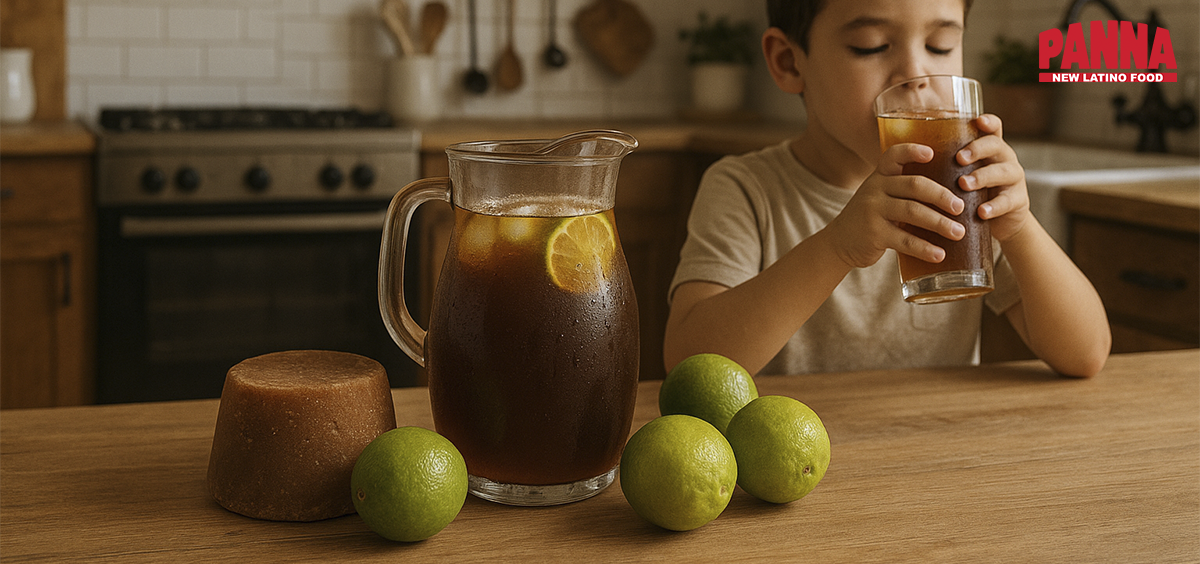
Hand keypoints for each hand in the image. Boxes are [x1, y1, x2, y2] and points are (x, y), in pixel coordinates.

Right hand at [826, 143, 966, 268]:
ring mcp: (872, 211)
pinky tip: (940, 255)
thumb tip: (952, 193)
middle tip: (961, 207)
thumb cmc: (871, 217)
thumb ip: (904, 189)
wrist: (839, 242)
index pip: (894, 156)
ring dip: (940, 223)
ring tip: (959, 233)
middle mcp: (875, 189)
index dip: (912, 151)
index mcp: (880, 176)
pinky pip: (904, 240)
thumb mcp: (880, 196)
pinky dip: (925, 248)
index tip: (932, 153)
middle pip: (914, 185)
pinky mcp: (873, 234)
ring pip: (913, 212)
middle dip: (941, 196)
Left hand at [957, 114, 1031, 241]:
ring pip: (1002, 172)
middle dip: (977, 149)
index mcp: (990, 149)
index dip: (988, 122)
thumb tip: (907, 158)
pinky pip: (1007, 201)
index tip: (978, 121)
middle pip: (995, 146)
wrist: (1000, 221)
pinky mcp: (1017, 201)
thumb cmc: (973, 193)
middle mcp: (1004, 159)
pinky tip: (981, 212)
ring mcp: (1013, 179)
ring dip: (982, 177)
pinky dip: (993, 207)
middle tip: (959, 157)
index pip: (993, 129)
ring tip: (964, 184)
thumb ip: (945, 165)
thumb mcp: (961, 175)